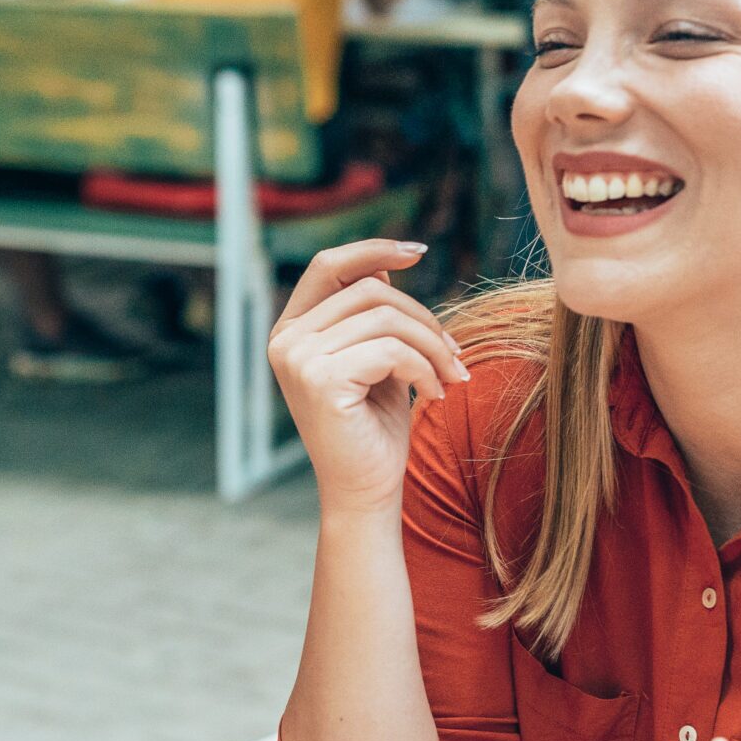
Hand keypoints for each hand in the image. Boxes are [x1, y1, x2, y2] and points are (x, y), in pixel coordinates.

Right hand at [268, 240, 468, 513]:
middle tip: (455, 355)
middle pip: (369, 290)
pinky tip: (436, 394)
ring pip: (385, 317)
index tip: (419, 251)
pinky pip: (390, 349)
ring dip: (432, 345)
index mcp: (291, 331)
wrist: (366, 490)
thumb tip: (384, 263)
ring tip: (451, 376)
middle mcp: (285, 341)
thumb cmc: (374, 427)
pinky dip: (425, 368)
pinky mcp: (320, 380)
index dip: (373, 250)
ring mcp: (297, 359)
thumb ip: (372, 315)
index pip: (329, 266)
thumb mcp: (376, 359)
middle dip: (424, 318)